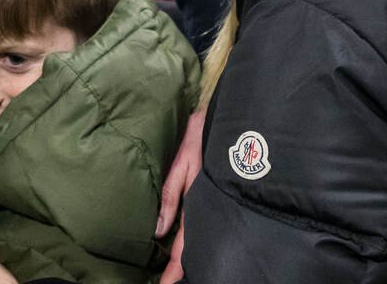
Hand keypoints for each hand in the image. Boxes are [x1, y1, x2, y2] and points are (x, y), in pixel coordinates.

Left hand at [156, 108, 205, 281]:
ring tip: (175, 271)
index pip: (186, 247)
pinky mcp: (214, 194)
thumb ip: (171, 196)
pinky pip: (201, 222)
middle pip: (193, 246)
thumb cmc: (202, 136)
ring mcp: (213, 202)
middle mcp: (208, 207)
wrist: (229, 118)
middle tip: (168, 282)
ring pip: (198, 237)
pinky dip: (193, 238)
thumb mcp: (184, 163)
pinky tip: (185, 244)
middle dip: (182, 268)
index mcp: (199, 203)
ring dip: (188, 255)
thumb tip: (157, 231)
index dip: (175, 270)